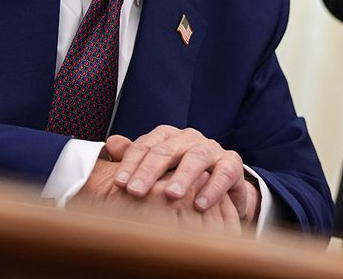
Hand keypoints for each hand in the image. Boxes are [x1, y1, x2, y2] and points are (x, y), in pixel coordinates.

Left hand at [104, 126, 257, 222]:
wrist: (221, 188)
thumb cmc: (181, 176)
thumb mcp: (157, 169)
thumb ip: (134, 157)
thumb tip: (110, 144)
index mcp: (167, 137)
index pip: (145, 145)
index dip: (130, 164)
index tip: (118, 184)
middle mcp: (188, 139)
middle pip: (167, 149)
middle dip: (150, 171)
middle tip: (136, 191)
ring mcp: (211, 149)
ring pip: (196, 157)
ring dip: (183, 176)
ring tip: (171, 195)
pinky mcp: (232, 163)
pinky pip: (224, 172)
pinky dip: (213, 188)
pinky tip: (200, 205)